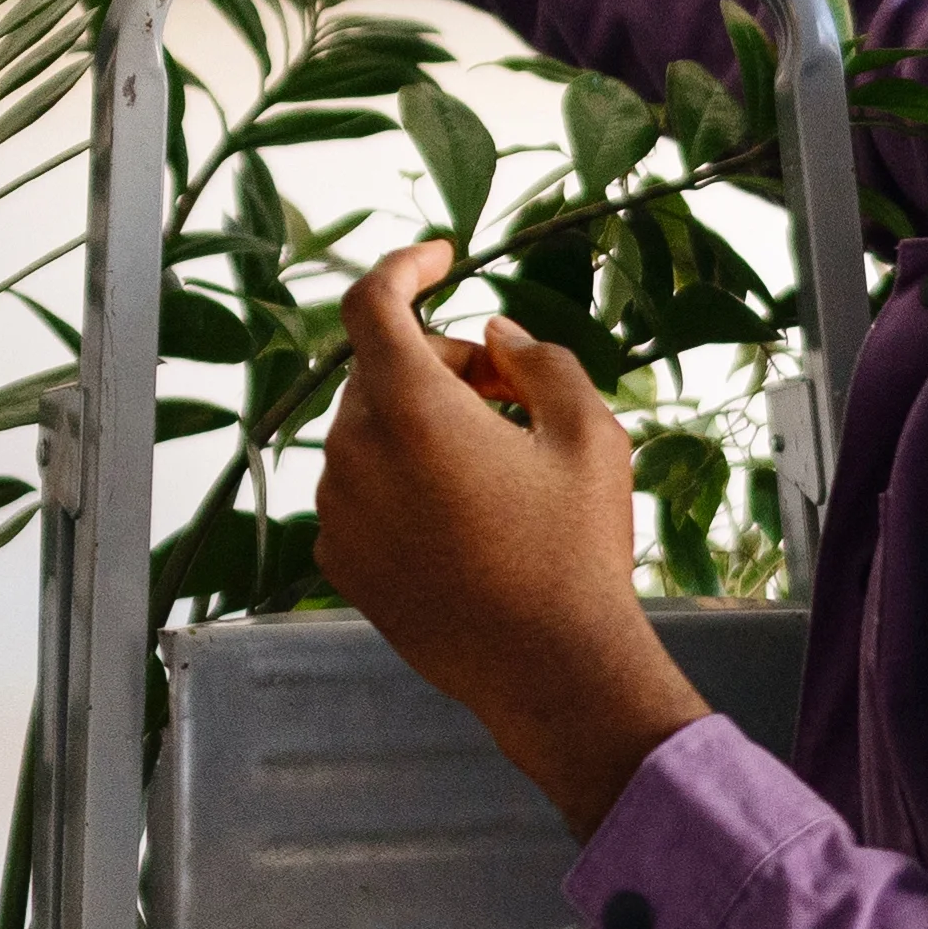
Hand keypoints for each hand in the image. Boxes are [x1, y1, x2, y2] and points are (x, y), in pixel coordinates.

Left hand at [311, 244, 711, 833]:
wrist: (549, 671)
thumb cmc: (575, 552)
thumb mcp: (589, 435)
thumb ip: (538, 361)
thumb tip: (494, 339)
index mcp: (409, 409)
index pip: (373, 303)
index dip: (405, 267)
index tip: (441, 257)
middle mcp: (353, 452)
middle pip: (382, 370)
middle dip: (443, 366)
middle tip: (512, 397)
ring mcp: (338, 509)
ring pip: (370, 429)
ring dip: (422, 426)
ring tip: (495, 467)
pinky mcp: (340, 558)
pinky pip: (361, 487)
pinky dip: (401, 479)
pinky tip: (462, 516)